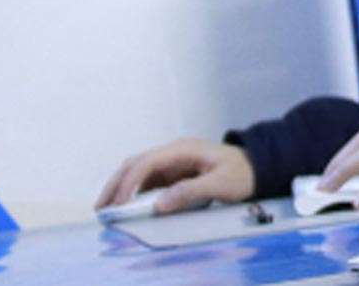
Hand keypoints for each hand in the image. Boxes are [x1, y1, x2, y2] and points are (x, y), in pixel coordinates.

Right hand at [95, 138, 255, 213]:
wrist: (257, 167)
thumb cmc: (242, 173)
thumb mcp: (221, 184)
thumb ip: (191, 191)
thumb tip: (160, 203)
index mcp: (183, 149)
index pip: (148, 162)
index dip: (131, 182)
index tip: (121, 203)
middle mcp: (173, 152)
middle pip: (136, 164)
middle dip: (116, 184)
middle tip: (101, 206)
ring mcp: (172, 161)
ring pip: (138, 171)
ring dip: (121, 187)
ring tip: (107, 209)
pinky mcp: (174, 172)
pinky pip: (148, 180)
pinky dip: (134, 192)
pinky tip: (126, 206)